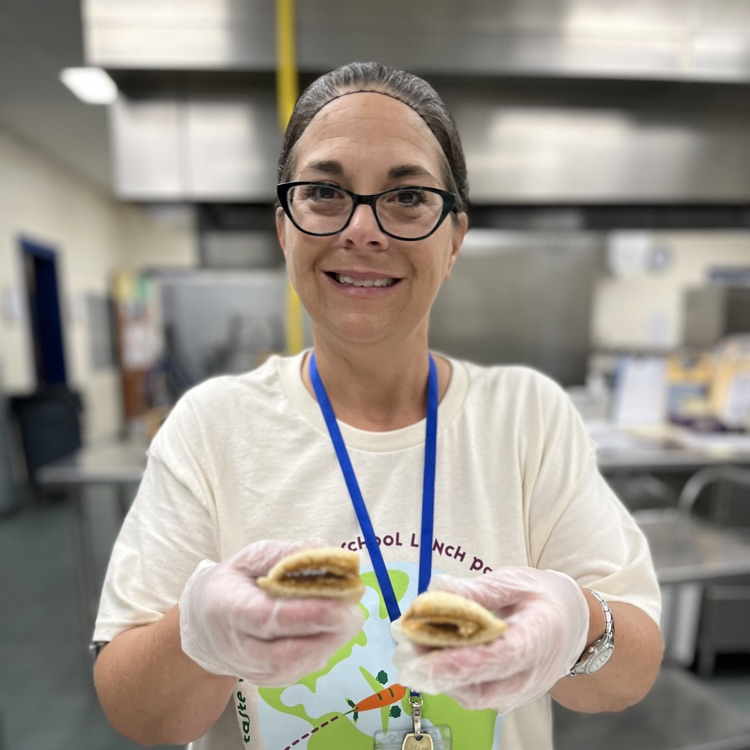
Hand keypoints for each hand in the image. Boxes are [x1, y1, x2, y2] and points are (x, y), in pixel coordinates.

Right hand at [179, 539, 364, 686]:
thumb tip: (325, 554)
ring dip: (330, 642)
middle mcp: (238, 646)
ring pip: (297, 666)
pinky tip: (335, 631)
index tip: (339, 605)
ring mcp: (252, 669)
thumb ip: (284, 554)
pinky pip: (301, 670)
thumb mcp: (252, 556)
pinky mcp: (269, 680)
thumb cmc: (236, 581)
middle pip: (285, 652)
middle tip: (355, 612)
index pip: (267, 618)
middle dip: (326, 632)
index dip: (306, 615)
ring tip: (350, 617)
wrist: (207, 621)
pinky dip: (324, 650)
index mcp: (228, 607)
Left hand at [392, 567, 588, 712]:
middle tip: (406, 645)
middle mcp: (532, 674)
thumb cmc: (545, 597)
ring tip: (412, 647)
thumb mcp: (516, 581)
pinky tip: (430, 655)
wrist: (574, 624)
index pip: (499, 657)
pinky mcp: (509, 695)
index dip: (460, 660)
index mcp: (539, 636)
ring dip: (440, 676)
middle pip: (483, 688)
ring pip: (475, 697)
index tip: (425, 655)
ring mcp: (522, 690)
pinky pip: (476, 695)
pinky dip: (450, 679)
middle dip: (439, 672)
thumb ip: (479, 590)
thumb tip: (438, 590)